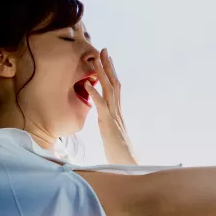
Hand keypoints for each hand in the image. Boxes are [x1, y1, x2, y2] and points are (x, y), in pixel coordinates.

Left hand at [85, 48, 136, 163]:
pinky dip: (94, 94)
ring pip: (109, 90)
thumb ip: (109, 124)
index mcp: (118, 113)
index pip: (116, 88)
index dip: (111, 73)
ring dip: (102, 74)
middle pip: (114, 83)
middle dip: (109, 66)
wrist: (128, 165)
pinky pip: (101, 106)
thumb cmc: (119, 153)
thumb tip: (105, 118)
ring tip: (96, 59)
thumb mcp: (112, 134)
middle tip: (103, 50)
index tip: (107, 59)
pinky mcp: (108, 124)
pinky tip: (87, 84)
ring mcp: (114, 117)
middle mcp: (117, 111)